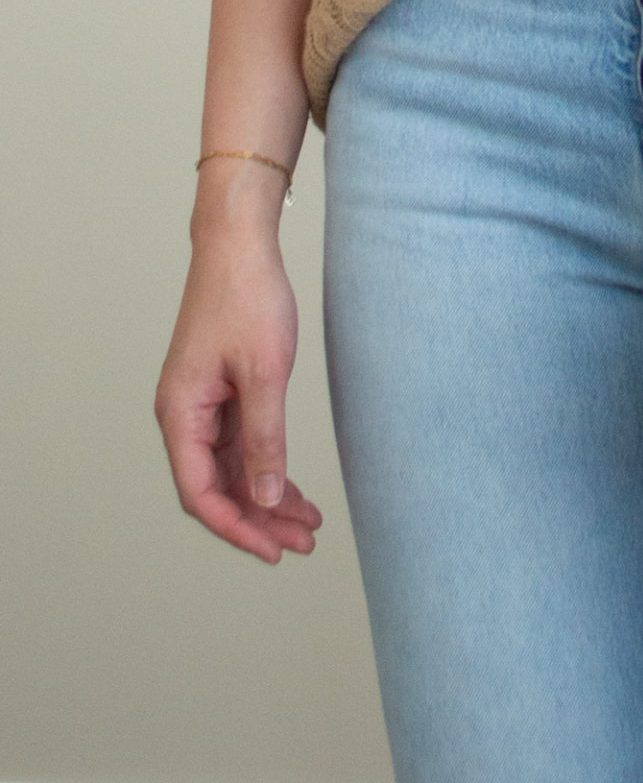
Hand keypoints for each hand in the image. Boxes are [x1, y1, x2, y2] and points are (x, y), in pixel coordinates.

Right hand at [154, 227, 321, 564]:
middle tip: (304, 543)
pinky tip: (292, 487)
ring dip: (266, 497)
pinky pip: (240, 444)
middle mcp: (184, 415)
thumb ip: (264, 438)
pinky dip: (267, 466)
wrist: (240, 245)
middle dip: (259, 519)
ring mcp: (203, 405)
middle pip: (217, 487)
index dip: (236, 528)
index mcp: (180, 413)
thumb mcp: (264, 373)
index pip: (201, 493)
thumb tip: (263, 497)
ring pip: (232, 469)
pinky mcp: (222, 392)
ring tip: (308, 524)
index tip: (273, 550)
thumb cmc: (247, 297)